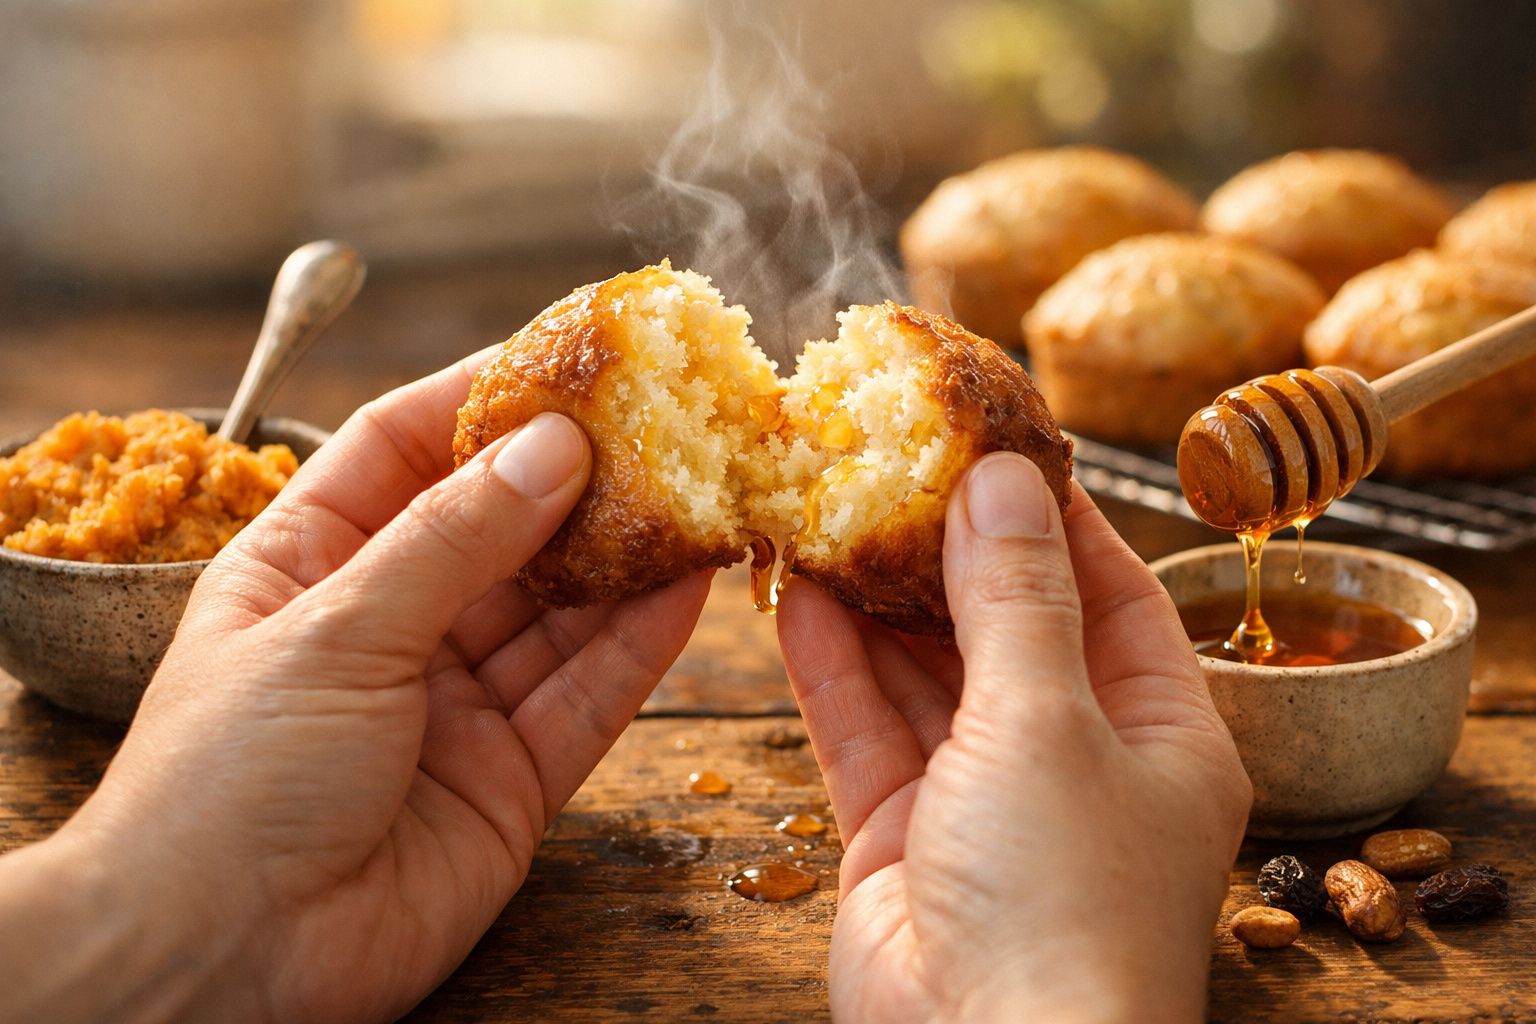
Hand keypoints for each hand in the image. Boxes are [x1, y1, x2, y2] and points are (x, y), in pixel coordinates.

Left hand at [0, 354, 709, 1023]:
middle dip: (576, 475)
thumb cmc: (226, 783)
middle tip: (659, 416)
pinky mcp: (512, 777)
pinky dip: (637, 644)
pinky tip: (685, 588)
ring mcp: (455, 703)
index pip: (404, 450)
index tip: (566, 350)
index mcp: (310, 565)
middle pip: (499, 525)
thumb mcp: (335, 629)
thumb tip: (553, 447)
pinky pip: (587, 696)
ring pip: (558, 609)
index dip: (481, 395)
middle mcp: (390, 624)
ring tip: (696, 489)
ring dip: (624, 555)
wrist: (222, 963)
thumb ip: (453, 539)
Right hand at [778, 454, 1251, 1022]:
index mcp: (1156, 733)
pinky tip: (796, 593)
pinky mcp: (900, 836)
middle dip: (946, 548)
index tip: (991, 439)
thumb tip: (999, 479)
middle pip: (1005, 625)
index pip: (1107, 591)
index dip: (1049, 512)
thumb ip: (1013, 597)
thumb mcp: (1047, 721)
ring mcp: (979, 801)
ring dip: (875, 598)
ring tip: (827, 506)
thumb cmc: (1065, 908)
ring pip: (922, 672)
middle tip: (889, 461)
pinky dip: (830, 663)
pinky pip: (864, 727)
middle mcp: (1072, 761)